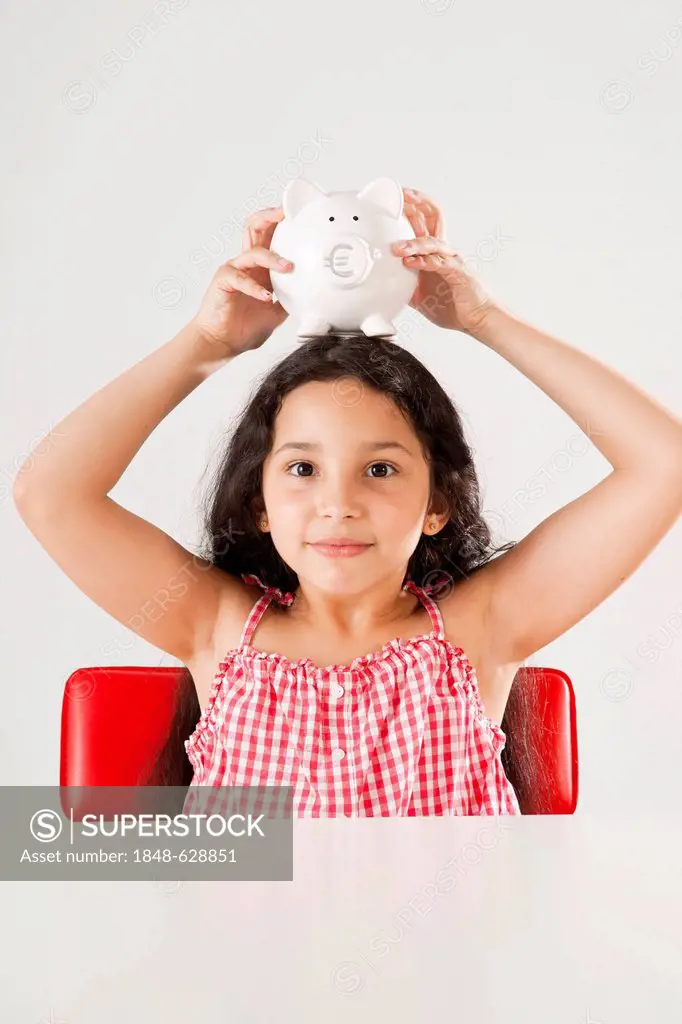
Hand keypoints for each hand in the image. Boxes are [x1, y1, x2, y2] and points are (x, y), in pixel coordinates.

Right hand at [192, 207, 293, 355]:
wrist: (221, 344)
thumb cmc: (244, 328)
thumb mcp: (277, 314)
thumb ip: (290, 301)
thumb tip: (312, 298)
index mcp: (260, 269)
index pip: (270, 236)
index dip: (281, 224)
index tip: (299, 216)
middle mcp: (246, 264)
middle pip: (254, 228)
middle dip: (270, 218)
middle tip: (286, 215)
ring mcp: (234, 271)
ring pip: (252, 252)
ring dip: (272, 257)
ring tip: (287, 267)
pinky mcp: (223, 282)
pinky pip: (240, 279)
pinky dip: (254, 287)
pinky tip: (266, 297)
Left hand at [392, 187, 498, 334]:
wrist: (477, 319)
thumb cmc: (455, 306)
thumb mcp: (421, 296)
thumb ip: (405, 286)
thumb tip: (386, 286)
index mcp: (436, 253)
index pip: (424, 221)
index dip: (411, 207)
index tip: (395, 198)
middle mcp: (445, 251)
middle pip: (433, 217)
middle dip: (416, 205)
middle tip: (400, 197)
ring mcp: (452, 260)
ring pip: (432, 242)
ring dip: (412, 243)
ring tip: (396, 248)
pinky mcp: (458, 273)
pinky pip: (438, 263)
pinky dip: (422, 262)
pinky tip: (410, 263)